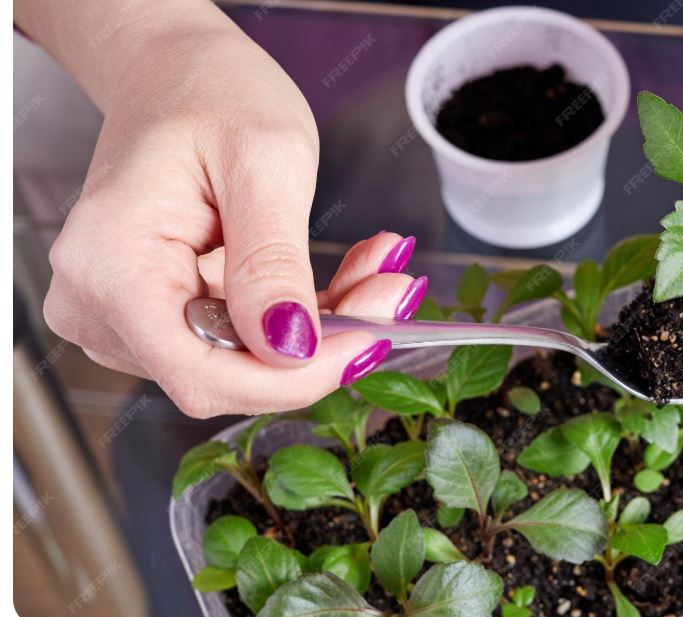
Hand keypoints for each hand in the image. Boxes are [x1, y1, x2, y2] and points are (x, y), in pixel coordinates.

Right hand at [40, 12, 425, 416]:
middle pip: (227, 372)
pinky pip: (242, 337)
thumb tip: (290, 348)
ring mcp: (126, 312)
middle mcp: (103, 302)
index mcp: (112, 265)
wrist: (178, 71)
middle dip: (321, 345)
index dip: (292, 378)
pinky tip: (349, 272)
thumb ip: (272, 261)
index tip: (367, 343)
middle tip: (391, 291)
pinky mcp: (160, 311)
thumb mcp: (263, 162)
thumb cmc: (209, 91)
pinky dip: (304, 312)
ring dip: (322, 325)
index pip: (202, 374)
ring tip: (376, 268)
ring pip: (244, 360)